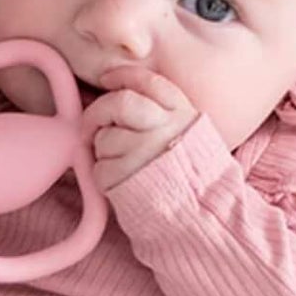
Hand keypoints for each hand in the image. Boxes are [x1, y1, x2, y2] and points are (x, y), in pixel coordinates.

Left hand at [80, 64, 201, 191]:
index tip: (107, 79)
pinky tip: (123, 183)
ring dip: (104, 152)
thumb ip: (165, 113)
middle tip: (93, 125)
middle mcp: (165, 128)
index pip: (148, 82)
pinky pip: (99, 168)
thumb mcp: (192, 135)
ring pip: (104, 138)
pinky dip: (104, 177)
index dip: (123, 76)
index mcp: (183, 115)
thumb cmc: (191, 178)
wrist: (202, 219)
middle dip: (99, 112)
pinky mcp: (127, 178)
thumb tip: (119, 91)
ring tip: (125, 166)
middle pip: (119, 103)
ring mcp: (145, 152)